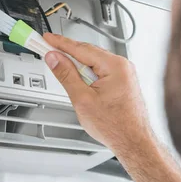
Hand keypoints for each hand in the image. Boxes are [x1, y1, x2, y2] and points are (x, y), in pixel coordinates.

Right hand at [43, 33, 153, 151]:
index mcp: (115, 66)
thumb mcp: (82, 99)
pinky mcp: (123, 82)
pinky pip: (101, 71)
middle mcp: (122, 66)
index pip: (80, 49)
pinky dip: (87, 74)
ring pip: (94, 63)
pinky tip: (79, 83)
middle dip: (67, 54)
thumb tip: (55, 58)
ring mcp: (124, 74)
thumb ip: (66, 75)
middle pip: (87, 53)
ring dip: (77, 67)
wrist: (134, 143)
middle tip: (47, 51)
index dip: (60, 43)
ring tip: (63, 73)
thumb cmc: (116, 126)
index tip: (46, 39)